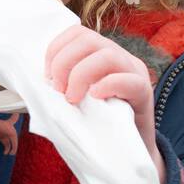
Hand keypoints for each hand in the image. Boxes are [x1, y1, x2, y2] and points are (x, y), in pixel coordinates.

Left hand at [43, 24, 164, 181]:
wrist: (129, 150)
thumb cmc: (97, 123)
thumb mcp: (76, 99)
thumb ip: (63, 86)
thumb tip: (38, 84)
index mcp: (101, 54)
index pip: (76, 33)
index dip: (56, 50)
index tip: (47, 77)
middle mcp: (119, 56)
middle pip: (88, 39)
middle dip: (64, 62)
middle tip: (58, 90)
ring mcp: (134, 72)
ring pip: (107, 55)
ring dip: (81, 75)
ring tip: (73, 98)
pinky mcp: (145, 92)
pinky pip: (129, 80)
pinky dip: (107, 86)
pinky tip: (95, 98)